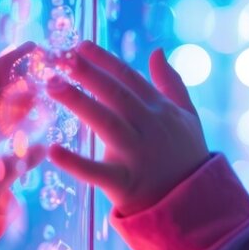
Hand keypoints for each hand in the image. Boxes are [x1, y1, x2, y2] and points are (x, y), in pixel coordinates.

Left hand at [45, 41, 209, 215]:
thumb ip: (171, 82)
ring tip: (52, 85)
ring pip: (105, 123)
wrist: (196, 204)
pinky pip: (97, 172)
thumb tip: (157, 50)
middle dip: (88, 73)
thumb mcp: (187, 116)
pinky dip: (75, 163)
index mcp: (160, 109)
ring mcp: (138, 154)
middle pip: (115, 94)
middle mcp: (149, 127)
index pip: (129, 78)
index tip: (80, 45)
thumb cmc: (187, 156)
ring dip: (78, 102)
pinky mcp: (125, 183)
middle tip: (60, 58)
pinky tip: (52, 150)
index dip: (104, 60)